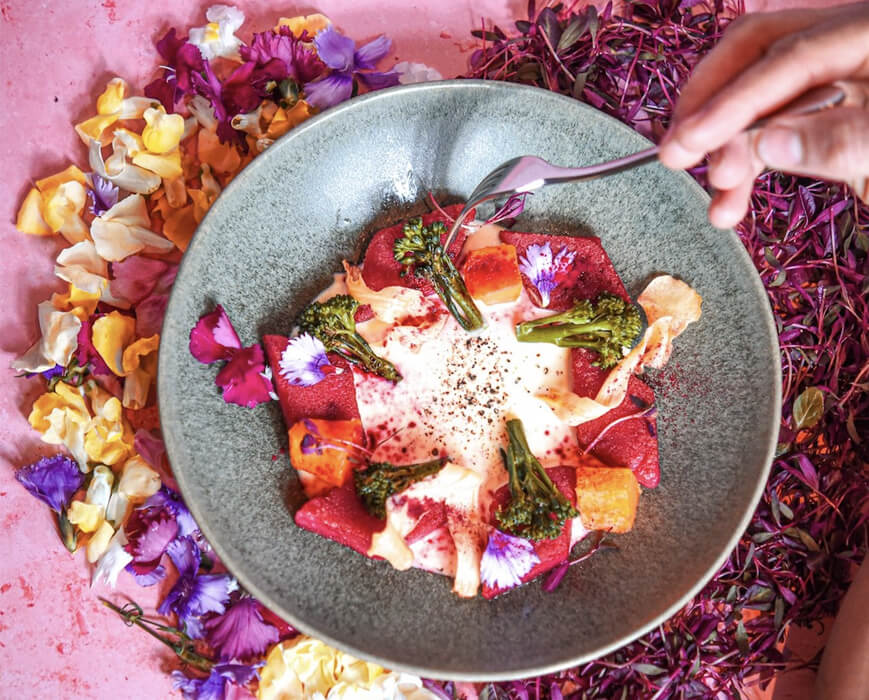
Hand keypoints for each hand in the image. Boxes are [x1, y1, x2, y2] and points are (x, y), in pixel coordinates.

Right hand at [658, 3, 868, 227]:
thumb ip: (841, 141)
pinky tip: (733, 202)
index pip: (788, 59)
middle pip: (757, 52)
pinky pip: (777, 123)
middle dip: (709, 105)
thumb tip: (767, 142)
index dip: (733, 102)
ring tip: (718, 205)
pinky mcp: (831, 105)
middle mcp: (850, 40)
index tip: (689, 143)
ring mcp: (840, 71)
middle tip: (674, 155)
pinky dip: (751, 162)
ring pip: (760, 93)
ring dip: (728, 148)